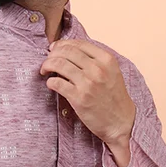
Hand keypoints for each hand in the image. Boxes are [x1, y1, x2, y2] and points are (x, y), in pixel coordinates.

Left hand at [39, 38, 135, 155]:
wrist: (121, 122)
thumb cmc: (114, 98)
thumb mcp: (112, 72)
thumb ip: (96, 60)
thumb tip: (70, 51)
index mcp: (106, 59)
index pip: (78, 43)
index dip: (62, 43)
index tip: (55, 48)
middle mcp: (97, 69)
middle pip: (66, 51)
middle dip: (52, 54)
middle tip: (47, 60)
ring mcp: (88, 83)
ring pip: (59, 64)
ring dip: (47, 65)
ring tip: (44, 70)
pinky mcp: (79, 98)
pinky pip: (57, 83)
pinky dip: (50, 81)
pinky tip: (51, 83)